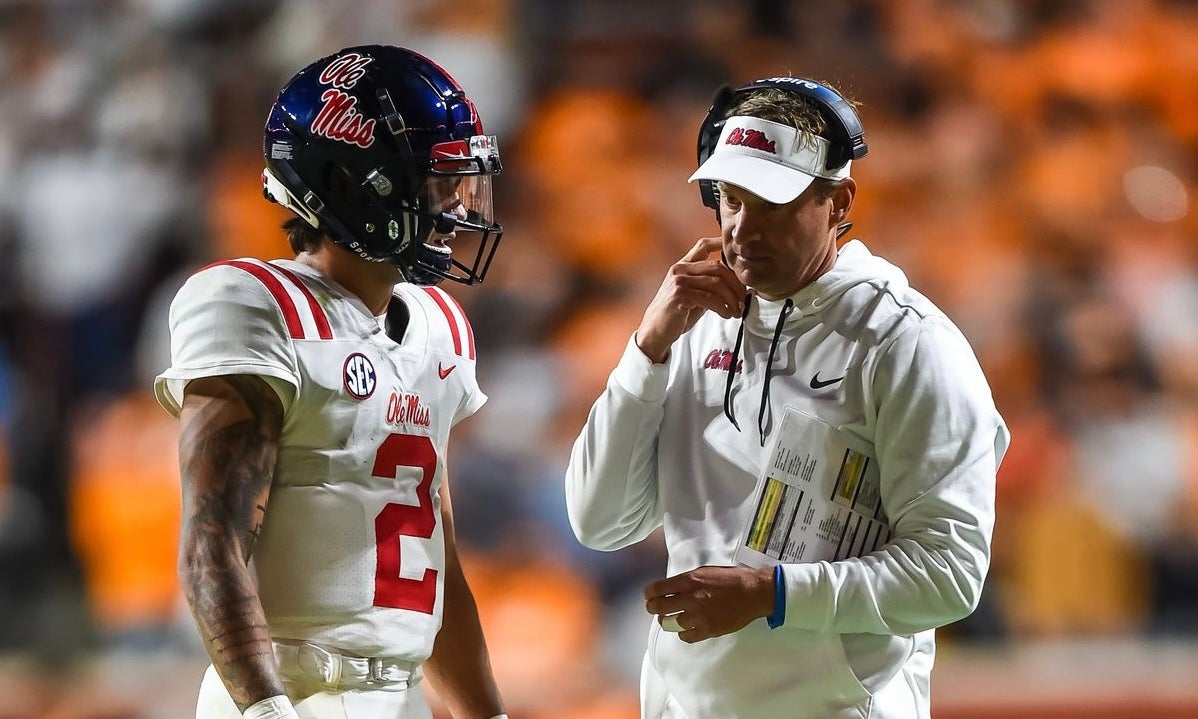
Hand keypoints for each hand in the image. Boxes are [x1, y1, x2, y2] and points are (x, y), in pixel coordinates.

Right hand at [635, 236, 745, 362]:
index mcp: (683, 266)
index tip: (737, 250)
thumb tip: (735, 285)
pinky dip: (722, 307)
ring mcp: (679, 281)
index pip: (703, 246)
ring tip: (737, 310)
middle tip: (743, 299)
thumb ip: (708, 285)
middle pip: (717, 266)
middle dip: (735, 283)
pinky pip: (709, 298)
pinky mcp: (680, 295)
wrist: (656, 330)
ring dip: (731, 298)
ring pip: (716, 283)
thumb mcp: (694, 295)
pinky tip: (726, 314)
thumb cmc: (677, 313)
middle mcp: (680, 269)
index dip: (720, 242)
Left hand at [644, 566, 774, 643]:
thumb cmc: (732, 579)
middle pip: (658, 608)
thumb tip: (671, 589)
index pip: (657, 589)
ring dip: (669, 621)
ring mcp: (699, 616)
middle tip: (655, 609)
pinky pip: (685, 636)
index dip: (649, 594)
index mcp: (689, 581)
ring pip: (670, 624)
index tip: (649, 596)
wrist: (753, 592)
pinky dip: (683, 633)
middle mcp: (691, 598)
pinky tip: (687, 628)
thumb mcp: (705, 572)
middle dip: (653, 609)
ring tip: (672, 619)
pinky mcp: (708, 630)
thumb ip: (687, 581)